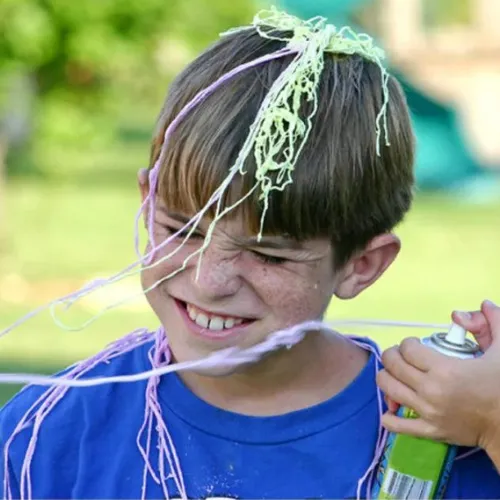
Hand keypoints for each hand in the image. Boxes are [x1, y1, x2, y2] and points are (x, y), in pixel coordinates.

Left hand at [376, 300, 499, 451]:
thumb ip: (493, 323)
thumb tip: (484, 304)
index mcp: (445, 369)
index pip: (407, 348)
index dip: (408, 343)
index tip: (415, 344)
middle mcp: (431, 390)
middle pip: (393, 366)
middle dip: (392, 356)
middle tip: (401, 356)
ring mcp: (428, 411)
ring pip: (389, 389)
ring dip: (387, 378)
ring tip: (396, 375)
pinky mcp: (429, 431)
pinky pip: (398, 426)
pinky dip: (389, 417)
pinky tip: (391, 408)